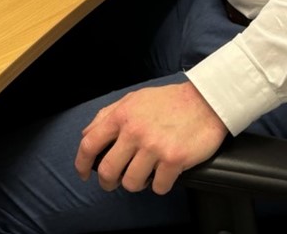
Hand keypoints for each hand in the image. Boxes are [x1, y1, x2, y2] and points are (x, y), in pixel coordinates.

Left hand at [74, 81, 227, 194]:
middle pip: (108, 171)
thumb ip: (107, 115)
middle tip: (113, 184)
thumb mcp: (132, 99)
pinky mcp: (174, 160)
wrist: (205, 101)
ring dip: (136, 184)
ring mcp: (154, 147)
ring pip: (132, 183)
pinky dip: (160, 186)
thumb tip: (86, 134)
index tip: (84, 173)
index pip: (90, 144)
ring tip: (143, 176)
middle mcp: (134, 132)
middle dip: (107, 183)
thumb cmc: (168, 101)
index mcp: (121, 116)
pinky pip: (159, 187)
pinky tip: (163, 175)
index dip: (81, 163)